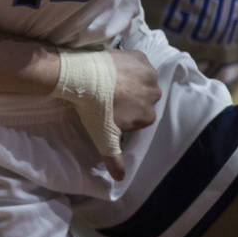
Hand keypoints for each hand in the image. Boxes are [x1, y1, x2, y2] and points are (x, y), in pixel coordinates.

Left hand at [106, 49, 160, 178]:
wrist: (82, 78)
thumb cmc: (94, 110)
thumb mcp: (103, 137)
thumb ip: (114, 157)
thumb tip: (121, 179)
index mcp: (149, 115)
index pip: (141, 117)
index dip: (126, 114)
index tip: (111, 112)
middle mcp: (155, 94)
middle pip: (144, 98)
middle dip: (130, 98)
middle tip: (109, 96)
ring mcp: (149, 74)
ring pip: (143, 80)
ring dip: (131, 81)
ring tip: (111, 82)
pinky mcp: (140, 57)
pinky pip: (139, 62)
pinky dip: (129, 65)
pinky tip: (114, 68)